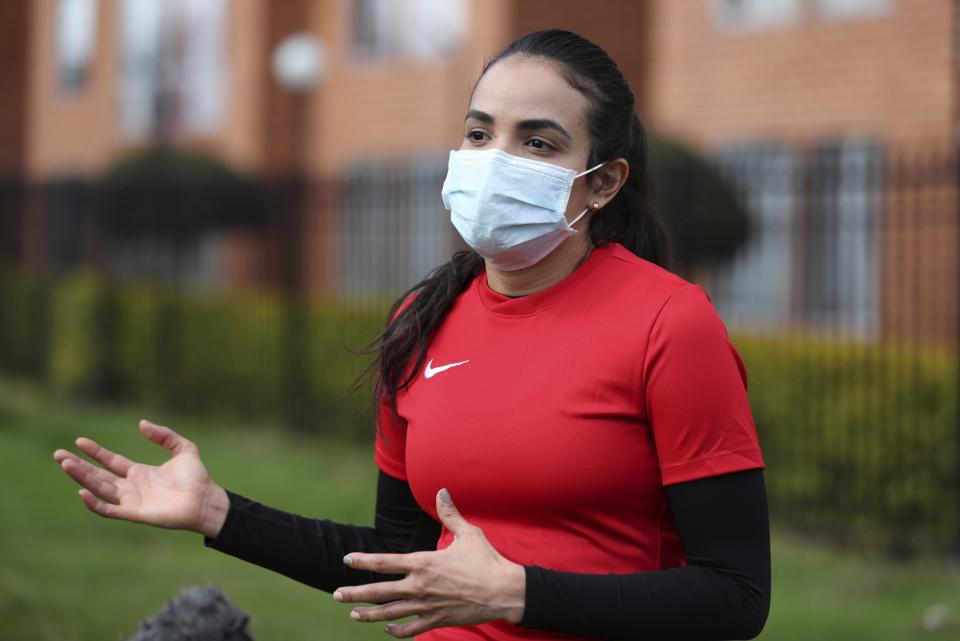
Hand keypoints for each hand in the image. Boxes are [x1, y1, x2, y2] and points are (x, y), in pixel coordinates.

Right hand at [52, 420, 228, 537]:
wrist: (206, 500)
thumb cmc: (197, 477)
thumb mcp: (183, 448)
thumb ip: (164, 435)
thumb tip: (141, 423)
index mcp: (140, 473)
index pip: (110, 461)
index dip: (95, 452)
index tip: (79, 441)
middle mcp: (131, 487)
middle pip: (98, 475)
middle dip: (78, 465)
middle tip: (58, 455)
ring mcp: (131, 501)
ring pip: (99, 489)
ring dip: (81, 478)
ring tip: (65, 464)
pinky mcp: (134, 513)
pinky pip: (109, 510)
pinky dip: (94, 503)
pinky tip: (82, 491)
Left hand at [333, 489, 525, 637]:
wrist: (504, 592)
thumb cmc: (487, 561)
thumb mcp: (468, 533)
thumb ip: (450, 513)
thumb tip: (442, 490)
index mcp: (423, 563)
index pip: (384, 562)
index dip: (363, 561)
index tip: (347, 559)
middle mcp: (420, 586)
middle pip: (379, 592)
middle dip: (355, 593)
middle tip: (336, 594)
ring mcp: (427, 606)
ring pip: (390, 613)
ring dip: (369, 615)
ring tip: (353, 614)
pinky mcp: (437, 620)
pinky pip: (411, 629)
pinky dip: (397, 631)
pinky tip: (388, 630)